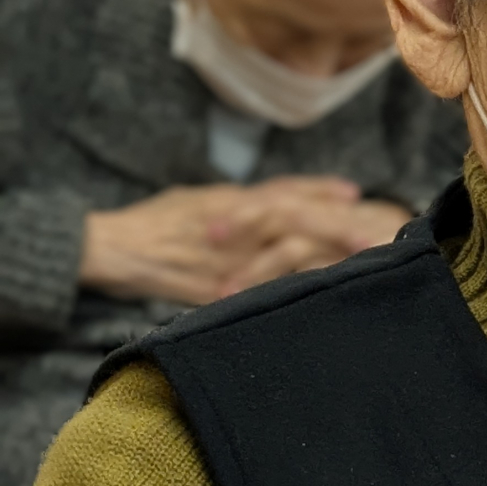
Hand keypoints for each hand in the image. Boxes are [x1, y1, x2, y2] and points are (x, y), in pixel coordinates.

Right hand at [80, 180, 408, 304]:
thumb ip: (240, 202)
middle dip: (333, 225)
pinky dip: (290, 289)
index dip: (319, 190)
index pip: (282, 192)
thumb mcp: (200, 199)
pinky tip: (319, 295)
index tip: (354, 192)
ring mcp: (226, 259)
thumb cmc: (156, 223)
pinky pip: (260, 290)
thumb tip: (281, 200)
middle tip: (372, 232)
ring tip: (359, 262)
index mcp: (230, 201)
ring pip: (282, 253)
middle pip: (292, 220)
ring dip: (322, 257)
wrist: (114, 251)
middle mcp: (232, 226)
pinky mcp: (217, 290)